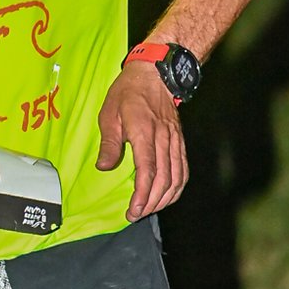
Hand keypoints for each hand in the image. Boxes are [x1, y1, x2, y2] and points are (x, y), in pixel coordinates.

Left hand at [95, 64, 187, 220]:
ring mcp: (175, 140)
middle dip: (150, 203)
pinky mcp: (180, 140)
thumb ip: (109, 143)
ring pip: (176, 178)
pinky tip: (168, 196)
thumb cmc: (128, 92)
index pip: (147, 171)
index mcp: (144, 132)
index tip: (132, 210)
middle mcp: (163, 139)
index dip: (141, 195)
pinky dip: (177, 187)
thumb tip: (104, 167)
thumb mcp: (109, 113)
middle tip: (136, 215)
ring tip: (149, 209)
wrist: (155, 73)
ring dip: (164, 199)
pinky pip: (183, 169)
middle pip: (163, 180)